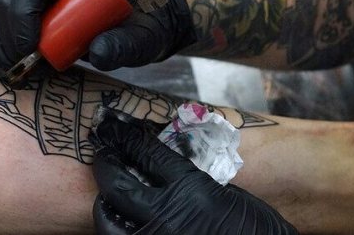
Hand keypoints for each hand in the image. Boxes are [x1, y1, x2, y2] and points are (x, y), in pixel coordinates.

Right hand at [0, 0, 195, 88]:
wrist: (138, 26)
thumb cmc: (141, 25)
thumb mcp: (143, 35)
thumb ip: (127, 42)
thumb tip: (98, 52)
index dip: (24, 14)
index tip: (32, 51)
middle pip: (4, 0)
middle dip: (6, 39)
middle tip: (21, 73)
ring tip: (12, 77)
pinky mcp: (19, 20)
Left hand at [90, 113, 297, 234]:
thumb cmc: (252, 223)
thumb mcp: (223, 190)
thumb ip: (187, 178)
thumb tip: (159, 165)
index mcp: (189, 188)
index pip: (146, 154)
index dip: (127, 138)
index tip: (115, 129)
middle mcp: (167, 215)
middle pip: (117, 183)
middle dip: (105, 162)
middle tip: (102, 151)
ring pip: (107, 219)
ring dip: (103, 201)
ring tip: (106, 190)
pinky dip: (114, 227)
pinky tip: (117, 219)